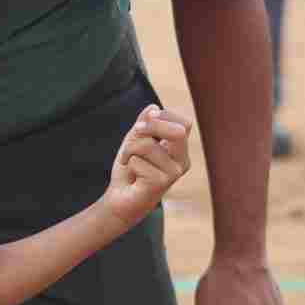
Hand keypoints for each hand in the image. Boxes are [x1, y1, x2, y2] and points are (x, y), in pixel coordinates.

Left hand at [104, 105, 192, 226]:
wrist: (120, 197)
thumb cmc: (130, 168)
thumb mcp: (136, 139)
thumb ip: (144, 124)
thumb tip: (153, 107)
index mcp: (180, 149)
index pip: (184, 123)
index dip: (165, 116)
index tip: (147, 119)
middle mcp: (182, 161)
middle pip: (177, 131)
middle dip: (150, 126)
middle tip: (135, 131)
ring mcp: (173, 174)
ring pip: (148, 145)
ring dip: (129, 149)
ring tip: (128, 160)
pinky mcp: (160, 184)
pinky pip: (138, 161)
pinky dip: (128, 163)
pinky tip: (132, 175)